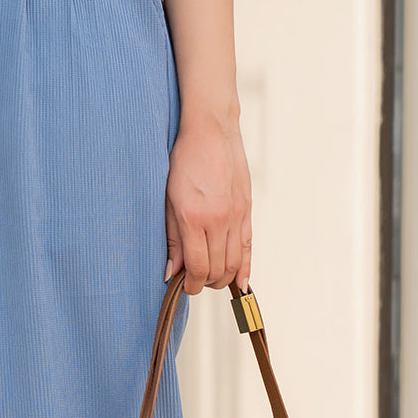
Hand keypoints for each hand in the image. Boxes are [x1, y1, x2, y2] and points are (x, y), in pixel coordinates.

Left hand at [164, 108, 251, 294]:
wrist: (211, 131)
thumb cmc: (184, 160)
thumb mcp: (168, 199)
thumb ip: (172, 238)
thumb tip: (172, 271)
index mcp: (194, 217)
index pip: (198, 266)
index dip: (191, 284)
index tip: (183, 286)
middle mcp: (219, 219)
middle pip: (217, 269)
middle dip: (205, 283)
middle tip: (194, 282)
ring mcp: (236, 215)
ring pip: (235, 262)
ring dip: (222, 278)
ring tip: (210, 279)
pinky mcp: (247, 210)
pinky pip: (248, 247)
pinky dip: (245, 268)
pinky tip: (241, 282)